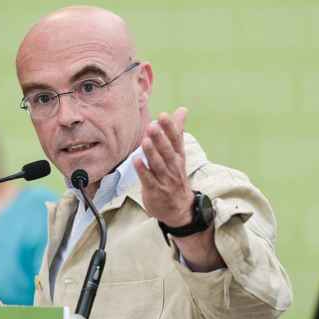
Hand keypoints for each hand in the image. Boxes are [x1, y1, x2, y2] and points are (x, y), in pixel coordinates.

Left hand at [133, 108, 194, 226]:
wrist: (180, 209)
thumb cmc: (176, 176)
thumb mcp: (179, 154)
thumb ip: (178, 131)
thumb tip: (182, 109)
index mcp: (178, 157)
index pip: (176, 140)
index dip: (170, 128)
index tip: (163, 116)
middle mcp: (173, 167)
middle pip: (167, 151)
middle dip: (160, 139)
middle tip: (152, 126)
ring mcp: (165, 180)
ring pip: (158, 165)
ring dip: (151, 153)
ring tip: (145, 140)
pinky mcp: (155, 190)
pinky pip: (148, 180)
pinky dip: (143, 171)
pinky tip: (136, 161)